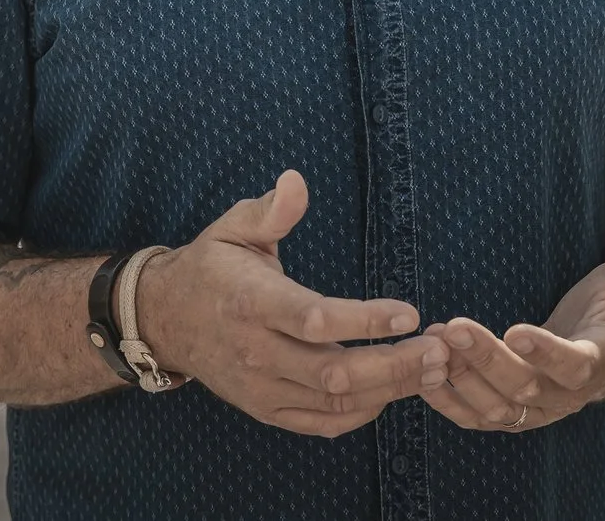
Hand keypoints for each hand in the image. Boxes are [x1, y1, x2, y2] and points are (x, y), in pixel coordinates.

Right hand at [134, 170, 449, 436]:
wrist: (165, 319)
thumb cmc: (211, 266)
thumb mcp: (233, 227)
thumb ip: (270, 210)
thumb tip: (297, 181)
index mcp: (251, 302)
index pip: (313, 319)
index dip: (364, 320)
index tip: (410, 313)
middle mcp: (256, 352)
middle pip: (333, 372)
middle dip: (394, 366)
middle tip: (440, 352)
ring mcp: (261, 387)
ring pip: (333, 402)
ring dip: (389, 390)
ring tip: (434, 372)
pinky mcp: (266, 409)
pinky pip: (320, 423)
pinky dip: (361, 415)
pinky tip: (393, 393)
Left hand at [424, 231, 604, 433]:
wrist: (600, 346)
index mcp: (596, 362)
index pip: (572, 363)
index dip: (546, 352)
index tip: (517, 330)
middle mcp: (564, 394)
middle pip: (523, 387)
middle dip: (486, 359)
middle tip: (455, 327)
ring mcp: (535, 407)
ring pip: (495, 406)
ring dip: (460, 379)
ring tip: (434, 342)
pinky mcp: (509, 411)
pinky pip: (476, 416)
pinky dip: (449, 401)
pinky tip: (424, 373)